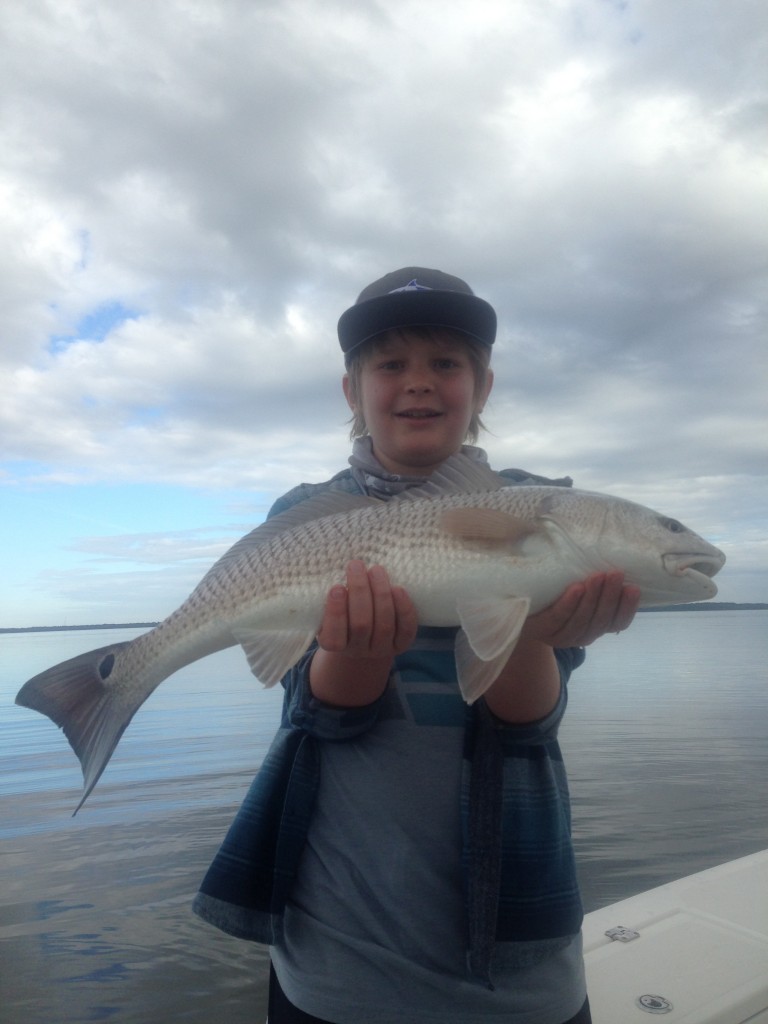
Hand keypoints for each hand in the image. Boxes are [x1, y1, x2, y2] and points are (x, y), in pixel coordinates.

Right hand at [316, 560, 418, 659]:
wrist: (366, 636)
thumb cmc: (343, 613)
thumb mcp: (330, 607)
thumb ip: (334, 595)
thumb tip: (344, 567)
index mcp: (333, 644)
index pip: (333, 637)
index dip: (336, 613)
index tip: (337, 587)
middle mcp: (358, 651)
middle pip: (361, 625)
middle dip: (360, 592)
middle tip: (356, 565)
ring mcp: (381, 649)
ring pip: (384, 625)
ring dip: (381, 594)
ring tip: (376, 570)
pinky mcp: (402, 644)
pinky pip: (405, 629)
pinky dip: (403, 608)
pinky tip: (398, 589)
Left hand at [521, 571, 640, 648]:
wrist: (520, 609)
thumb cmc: (556, 594)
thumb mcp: (579, 589)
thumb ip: (596, 580)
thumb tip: (616, 550)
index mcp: (596, 627)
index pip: (618, 623)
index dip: (627, 608)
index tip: (634, 588)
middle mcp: (582, 635)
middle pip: (601, 620)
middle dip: (610, 596)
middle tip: (616, 573)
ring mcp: (562, 635)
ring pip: (581, 620)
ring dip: (592, 598)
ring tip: (598, 576)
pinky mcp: (543, 629)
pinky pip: (559, 617)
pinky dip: (569, 603)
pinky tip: (576, 588)